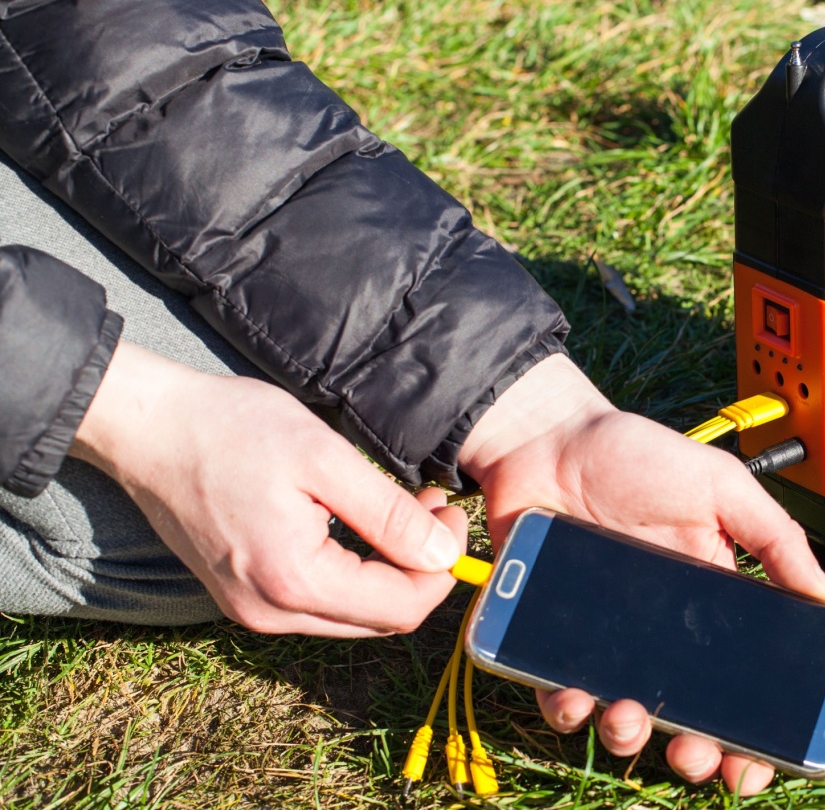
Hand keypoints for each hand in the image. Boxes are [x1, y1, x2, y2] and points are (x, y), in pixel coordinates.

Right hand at [70, 342, 467, 636]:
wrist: (148, 428)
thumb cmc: (231, 430)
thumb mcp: (325, 459)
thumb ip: (389, 515)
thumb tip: (443, 555)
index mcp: (293, 582)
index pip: (401, 609)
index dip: (441, 567)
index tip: (450, 514)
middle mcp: (269, 612)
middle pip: (380, 620)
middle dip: (420, 569)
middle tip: (432, 508)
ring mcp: (252, 610)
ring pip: (353, 615)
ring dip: (390, 571)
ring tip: (405, 508)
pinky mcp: (242, 596)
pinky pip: (320, 602)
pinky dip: (354, 571)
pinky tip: (361, 523)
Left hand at [459, 354, 824, 794]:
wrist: (550, 439)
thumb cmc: (636, 456)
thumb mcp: (722, 487)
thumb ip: (775, 539)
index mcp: (712, 605)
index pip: (743, 682)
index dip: (753, 733)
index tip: (758, 761)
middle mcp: (661, 635)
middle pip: (687, 719)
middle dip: (697, 754)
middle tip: (698, 753)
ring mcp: (607, 642)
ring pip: (623, 719)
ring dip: (629, 735)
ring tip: (629, 716)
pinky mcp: (553, 640)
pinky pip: (560, 694)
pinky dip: (566, 706)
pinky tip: (573, 692)